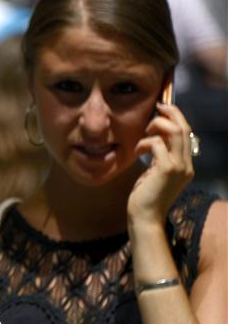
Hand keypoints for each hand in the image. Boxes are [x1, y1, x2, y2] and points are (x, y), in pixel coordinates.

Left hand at [128, 103, 194, 227]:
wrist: (145, 217)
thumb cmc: (145, 196)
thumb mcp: (155, 173)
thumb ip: (160, 157)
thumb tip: (154, 139)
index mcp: (186, 165)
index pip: (187, 134)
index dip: (177, 118)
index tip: (163, 109)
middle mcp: (187, 165)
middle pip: (185, 129)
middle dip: (172, 113)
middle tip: (158, 106)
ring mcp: (178, 167)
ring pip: (175, 132)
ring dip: (157, 125)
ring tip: (144, 133)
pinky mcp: (166, 169)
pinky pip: (157, 143)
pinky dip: (144, 142)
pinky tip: (136, 150)